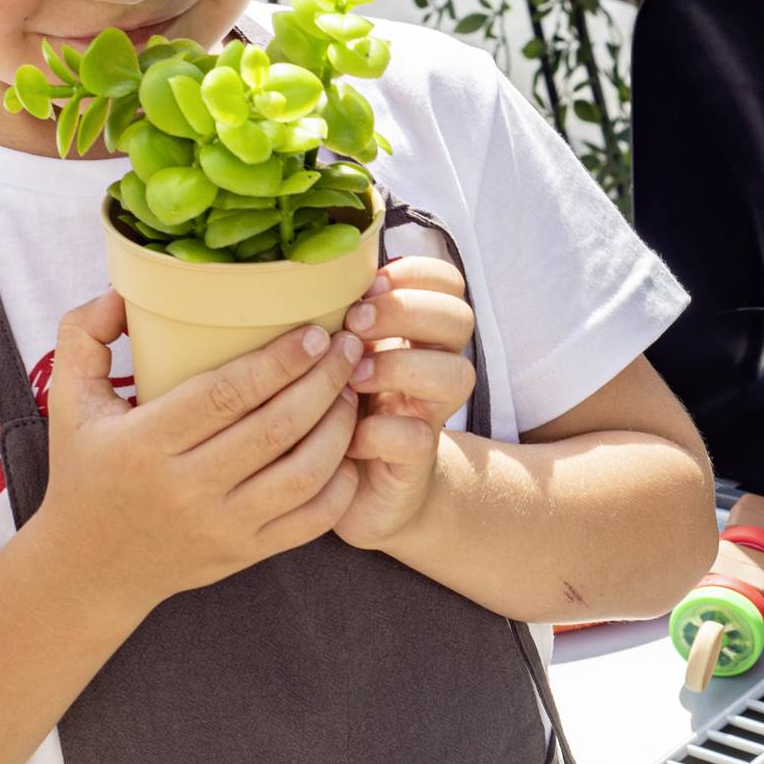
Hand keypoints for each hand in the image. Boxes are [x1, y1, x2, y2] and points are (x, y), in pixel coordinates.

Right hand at [35, 292, 365, 606]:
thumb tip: (122, 291)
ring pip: (304, 473)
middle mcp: (186, 489)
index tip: (315, 332)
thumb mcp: (68, 400)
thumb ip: (83, 334)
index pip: (226, 395)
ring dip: (339, 426)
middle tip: (350, 346)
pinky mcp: (244, 553)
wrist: (88, 570)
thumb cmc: (84, 473)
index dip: (280, 360)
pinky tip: (349, 446)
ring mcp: (221, 527)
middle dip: (324, 381)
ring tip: (352, 388)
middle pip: (275, 428)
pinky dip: (341, 482)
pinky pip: (312, 520)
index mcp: (144, 444)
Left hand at [332, 255, 475, 550]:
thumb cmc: (335, 410)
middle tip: (353, 326)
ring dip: (399, 365)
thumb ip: (335, 317)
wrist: (352, 492)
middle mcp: (434, 367)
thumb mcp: (335, 354)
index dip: (414, 275)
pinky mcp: (416, 462)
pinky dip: (378, 432)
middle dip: (404, 311)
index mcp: (416, 333)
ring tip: (352, 377)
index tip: (365, 286)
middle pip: (459, 317)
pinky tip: (347, 435)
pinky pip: (415, 436)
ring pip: (456, 373)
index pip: (447, 281)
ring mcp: (430, 414)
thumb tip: (305, 272)